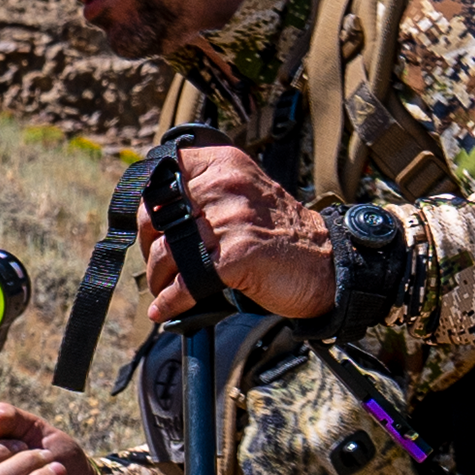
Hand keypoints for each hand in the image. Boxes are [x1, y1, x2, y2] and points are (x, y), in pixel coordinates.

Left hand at [142, 143, 334, 323]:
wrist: (326, 263)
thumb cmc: (280, 234)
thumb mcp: (241, 196)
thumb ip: (203, 194)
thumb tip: (151, 215)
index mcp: (224, 164)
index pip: (163, 174)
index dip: (148, 207)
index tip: (152, 228)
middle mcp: (225, 186)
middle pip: (156, 216)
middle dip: (148, 246)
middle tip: (157, 264)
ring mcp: (231, 221)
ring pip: (166, 251)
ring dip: (157, 278)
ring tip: (163, 289)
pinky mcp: (236, 256)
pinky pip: (186, 282)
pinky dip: (171, 301)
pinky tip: (167, 309)